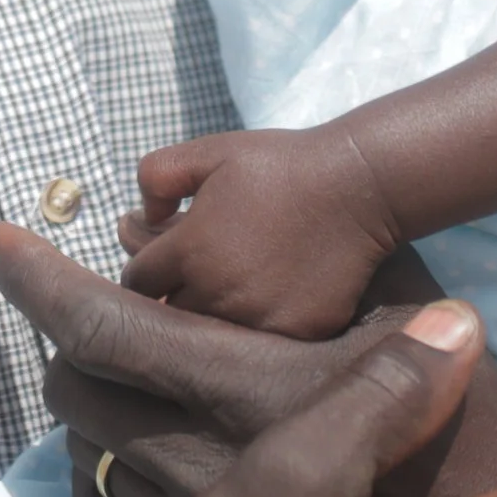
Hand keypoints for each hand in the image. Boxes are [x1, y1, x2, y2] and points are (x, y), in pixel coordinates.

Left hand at [52, 250, 496, 496]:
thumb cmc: (466, 412)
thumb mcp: (404, 305)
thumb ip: (291, 252)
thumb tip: (182, 216)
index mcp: (245, 389)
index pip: (100, 324)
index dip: (34, 277)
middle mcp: (207, 464)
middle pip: (76, 390)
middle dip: (68, 344)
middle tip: (83, 320)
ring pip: (87, 457)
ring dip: (91, 412)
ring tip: (120, 383)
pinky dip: (100, 479)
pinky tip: (129, 456)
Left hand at [123, 123, 402, 340]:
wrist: (358, 186)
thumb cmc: (279, 165)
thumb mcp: (209, 152)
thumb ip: (158, 176)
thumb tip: (140, 215)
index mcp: (189, 251)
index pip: (138, 283)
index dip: (146, 272)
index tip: (162, 264)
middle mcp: (217, 293)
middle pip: (171, 315)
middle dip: (175, 297)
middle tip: (197, 277)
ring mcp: (258, 318)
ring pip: (212, 336)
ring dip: (213, 318)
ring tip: (231, 291)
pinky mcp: (296, 332)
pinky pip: (262, 344)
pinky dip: (259, 329)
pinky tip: (271, 301)